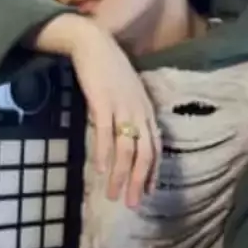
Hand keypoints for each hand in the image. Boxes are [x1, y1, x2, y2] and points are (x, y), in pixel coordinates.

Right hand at [32, 15, 159, 207]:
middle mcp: (139, 111)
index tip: (146, 193)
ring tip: (113, 196)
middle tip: (131, 204)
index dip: (151, 172)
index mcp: (146, 110)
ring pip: (125, 148)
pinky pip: (105, 133)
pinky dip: (104, 153)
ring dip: (120, 175)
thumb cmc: (108, 67)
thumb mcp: (126, 92)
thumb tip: (124, 136)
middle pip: (144, 154)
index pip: (154, 147)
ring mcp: (122, 107)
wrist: (93, 42)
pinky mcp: (103, 102)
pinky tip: (100, 170)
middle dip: (138, 182)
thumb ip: (129, 113)